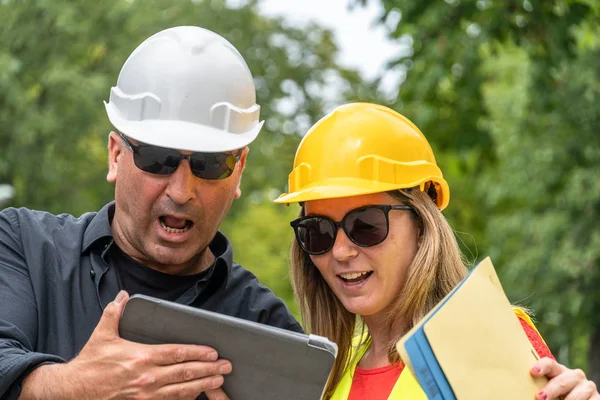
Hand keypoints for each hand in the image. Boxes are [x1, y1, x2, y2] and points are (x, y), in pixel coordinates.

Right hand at [21, 291, 230, 399]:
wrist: (74, 390)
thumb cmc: (90, 362)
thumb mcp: (102, 334)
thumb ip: (114, 313)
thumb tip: (123, 294)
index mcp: (140, 357)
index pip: (176, 353)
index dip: (197, 352)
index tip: (212, 352)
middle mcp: (146, 377)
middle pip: (184, 373)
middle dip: (208, 369)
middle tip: (225, 366)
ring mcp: (145, 394)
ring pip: (181, 390)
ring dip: (202, 385)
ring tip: (219, 380)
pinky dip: (186, 398)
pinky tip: (198, 395)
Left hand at [531, 357, 598, 399]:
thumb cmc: (557, 396)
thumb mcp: (549, 391)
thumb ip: (542, 390)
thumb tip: (533, 394)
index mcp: (559, 371)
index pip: (550, 364)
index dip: (542, 366)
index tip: (533, 372)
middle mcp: (574, 376)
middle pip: (562, 380)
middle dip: (551, 389)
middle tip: (540, 397)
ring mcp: (587, 386)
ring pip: (577, 394)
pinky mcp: (597, 397)